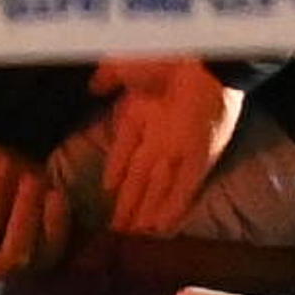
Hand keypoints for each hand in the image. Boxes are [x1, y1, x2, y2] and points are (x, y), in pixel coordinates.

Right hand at [86, 56, 248, 231]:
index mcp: (141, 114)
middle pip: (141, 179)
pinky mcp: (201, 160)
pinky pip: (184, 189)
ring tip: (134, 236)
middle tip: (118, 230)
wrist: (202, 60)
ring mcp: (180, 151)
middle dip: (128, 204)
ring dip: (147, 212)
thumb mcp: (125, 65)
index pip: (124, 152)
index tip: (108, 191)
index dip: (115, 172)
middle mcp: (159, 138)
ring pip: (159, 189)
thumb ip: (108, 77)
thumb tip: (92, 87)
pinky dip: (172, 208)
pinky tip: (161, 227)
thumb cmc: (162, 57)